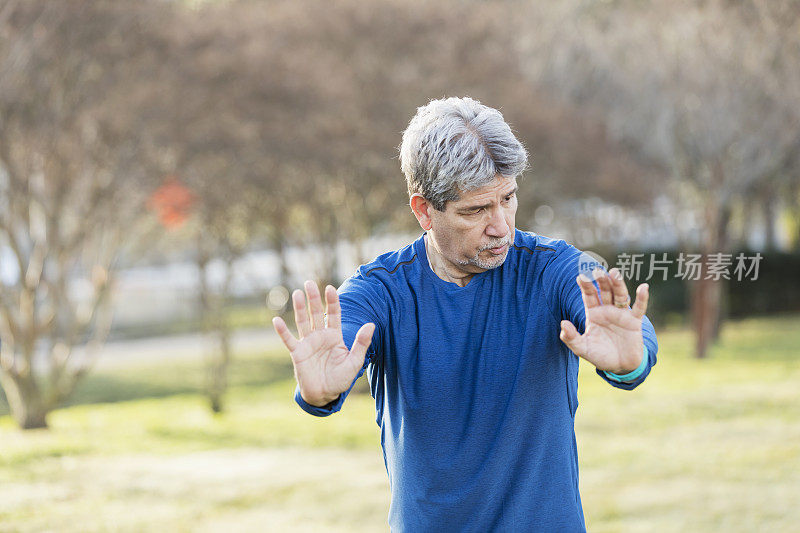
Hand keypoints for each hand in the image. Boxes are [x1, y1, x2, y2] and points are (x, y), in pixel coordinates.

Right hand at [272, 280, 374, 406]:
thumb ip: (361, 343)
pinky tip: (276, 320)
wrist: (325, 394)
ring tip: (297, 293)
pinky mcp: (297, 353)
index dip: (332, 301)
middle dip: (313, 298)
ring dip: (299, 308)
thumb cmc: (340, 378)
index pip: (334, 314)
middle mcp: (320, 336)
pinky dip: (282, 331)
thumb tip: (371, 324)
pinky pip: (289, 340)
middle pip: (316, 313)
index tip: (330, 288)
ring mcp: (308, 343)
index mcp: (335, 335)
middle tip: (309, 283)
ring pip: (303, 322)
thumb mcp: (354, 361)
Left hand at [559, 268, 648, 374]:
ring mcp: (622, 314)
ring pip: (620, 295)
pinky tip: (643, 287)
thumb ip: (571, 338)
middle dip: (601, 281)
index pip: (589, 296)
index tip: (580, 276)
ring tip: (614, 273)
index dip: (585, 286)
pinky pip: (639, 308)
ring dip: (618, 284)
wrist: (620, 367)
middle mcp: (607, 310)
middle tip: (597, 271)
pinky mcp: (635, 321)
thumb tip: (562, 324)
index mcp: (593, 313)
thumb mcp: (582, 348)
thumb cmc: (600, 355)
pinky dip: (642, 298)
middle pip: (605, 291)